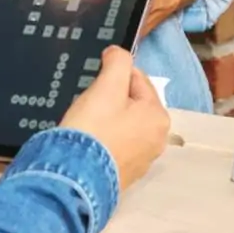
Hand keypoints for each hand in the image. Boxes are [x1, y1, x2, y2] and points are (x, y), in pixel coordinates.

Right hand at [58, 46, 170, 189]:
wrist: (74, 180)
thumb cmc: (94, 129)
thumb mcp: (106, 87)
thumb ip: (117, 62)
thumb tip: (117, 53)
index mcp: (159, 116)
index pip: (137, 79)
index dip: (113, 76)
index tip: (94, 84)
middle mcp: (158, 140)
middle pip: (131, 103)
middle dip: (110, 99)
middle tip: (89, 105)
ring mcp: (143, 160)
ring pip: (123, 124)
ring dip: (106, 119)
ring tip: (87, 124)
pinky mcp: (125, 175)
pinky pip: (115, 145)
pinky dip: (104, 139)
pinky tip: (89, 142)